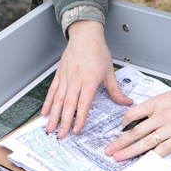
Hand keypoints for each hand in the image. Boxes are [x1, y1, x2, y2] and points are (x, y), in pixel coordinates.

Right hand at [42, 20, 130, 137]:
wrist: (85, 35)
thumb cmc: (98, 51)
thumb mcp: (110, 70)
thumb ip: (116, 90)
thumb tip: (126, 102)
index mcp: (90, 79)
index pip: (84, 102)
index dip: (80, 117)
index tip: (77, 130)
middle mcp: (76, 79)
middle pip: (69, 104)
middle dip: (64, 122)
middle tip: (61, 136)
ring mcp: (66, 77)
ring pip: (58, 99)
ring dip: (53, 115)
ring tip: (50, 128)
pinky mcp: (59, 74)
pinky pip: (52, 91)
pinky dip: (48, 102)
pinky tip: (45, 112)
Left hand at [105, 83, 170, 161]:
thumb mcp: (170, 96)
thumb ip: (156, 106)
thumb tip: (144, 115)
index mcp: (157, 103)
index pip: (133, 114)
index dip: (123, 124)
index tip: (119, 131)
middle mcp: (161, 115)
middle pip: (135, 131)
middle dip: (120, 142)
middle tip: (110, 149)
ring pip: (146, 142)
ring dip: (131, 151)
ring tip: (120, 157)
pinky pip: (163, 149)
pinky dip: (152, 156)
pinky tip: (144, 161)